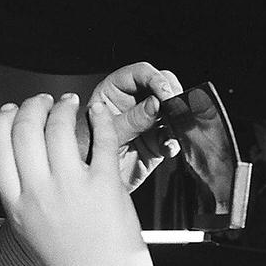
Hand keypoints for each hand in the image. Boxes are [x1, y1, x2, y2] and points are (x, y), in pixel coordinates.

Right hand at [0, 92, 151, 265]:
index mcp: (18, 209)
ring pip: (59, 127)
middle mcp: (40, 195)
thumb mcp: (35, 237)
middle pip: (25, 130)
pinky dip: (100, 119)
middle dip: (33, 106)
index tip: (11, 112)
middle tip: (44, 102)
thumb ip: (26, 205)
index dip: (4, 122)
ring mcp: (72, 188)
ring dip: (64, 108)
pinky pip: (101, 138)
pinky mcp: (105, 186)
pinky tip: (99, 113)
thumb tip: (27, 171)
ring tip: (71, 105)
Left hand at [89, 61, 183, 192]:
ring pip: (170, 110)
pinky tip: (168, 147)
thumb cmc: (89, 157)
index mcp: (115, 91)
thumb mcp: (109, 135)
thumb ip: (132, 119)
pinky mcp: (156, 142)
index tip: (164, 93)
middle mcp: (133, 103)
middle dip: (171, 95)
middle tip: (174, 107)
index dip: (154, 79)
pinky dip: (173, 142)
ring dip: (176, 118)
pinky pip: (171, 137)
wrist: (90, 191)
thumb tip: (155, 104)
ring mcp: (147, 123)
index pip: (140, 74)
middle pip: (160, 86)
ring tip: (173, 128)